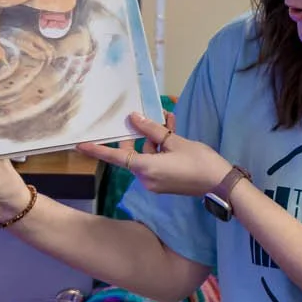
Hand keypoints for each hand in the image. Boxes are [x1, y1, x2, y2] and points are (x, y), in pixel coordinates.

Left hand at [78, 112, 232, 197]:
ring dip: (154, 139)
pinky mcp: (165, 182)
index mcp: (146, 168)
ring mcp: (155, 182)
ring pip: (146, 156)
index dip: (98, 150)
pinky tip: (172, 131)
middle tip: (144, 116)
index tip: (80, 145)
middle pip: (132, 154)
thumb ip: (153, 130)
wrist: (221, 184)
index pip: (116, 157)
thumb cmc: (199, 162)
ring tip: (168, 119)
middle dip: (137, 136)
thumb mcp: (176, 141)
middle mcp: (146, 178)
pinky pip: (155, 162)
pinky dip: (160, 149)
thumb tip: (134, 118)